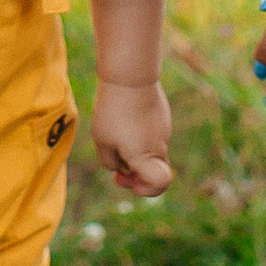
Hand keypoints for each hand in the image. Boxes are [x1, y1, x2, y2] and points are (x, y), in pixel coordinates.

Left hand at [92, 76, 172, 196]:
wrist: (130, 76)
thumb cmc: (113, 110)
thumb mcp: (102, 140)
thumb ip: (110, 162)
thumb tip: (120, 167)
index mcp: (145, 156)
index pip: (160, 184)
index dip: (146, 190)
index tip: (129, 179)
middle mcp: (159, 146)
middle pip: (154, 171)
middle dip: (136, 175)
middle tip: (118, 169)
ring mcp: (163, 129)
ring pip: (151, 151)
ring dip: (135, 152)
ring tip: (114, 132)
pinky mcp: (162, 116)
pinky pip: (151, 134)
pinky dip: (139, 135)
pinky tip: (123, 117)